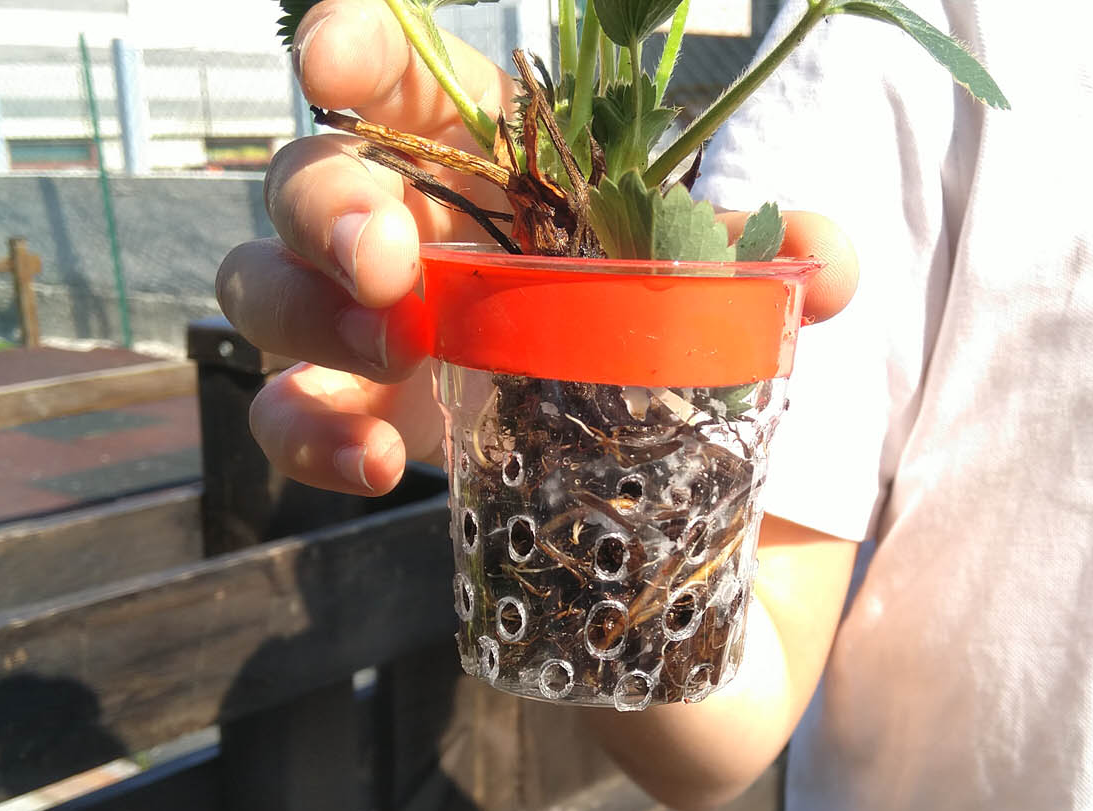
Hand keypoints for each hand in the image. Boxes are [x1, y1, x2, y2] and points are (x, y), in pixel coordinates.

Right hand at [216, 0, 860, 496]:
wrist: (619, 484)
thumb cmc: (646, 352)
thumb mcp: (710, 301)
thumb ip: (761, 268)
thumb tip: (831, 258)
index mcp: (481, 163)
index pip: (402, 77)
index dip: (355, 43)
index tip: (329, 54)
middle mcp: (402, 227)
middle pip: (307, 176)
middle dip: (329, 205)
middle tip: (390, 259)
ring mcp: (359, 323)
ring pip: (262, 283)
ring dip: (307, 310)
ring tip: (394, 349)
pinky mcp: (347, 411)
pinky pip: (282, 410)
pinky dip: (310, 432)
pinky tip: (374, 461)